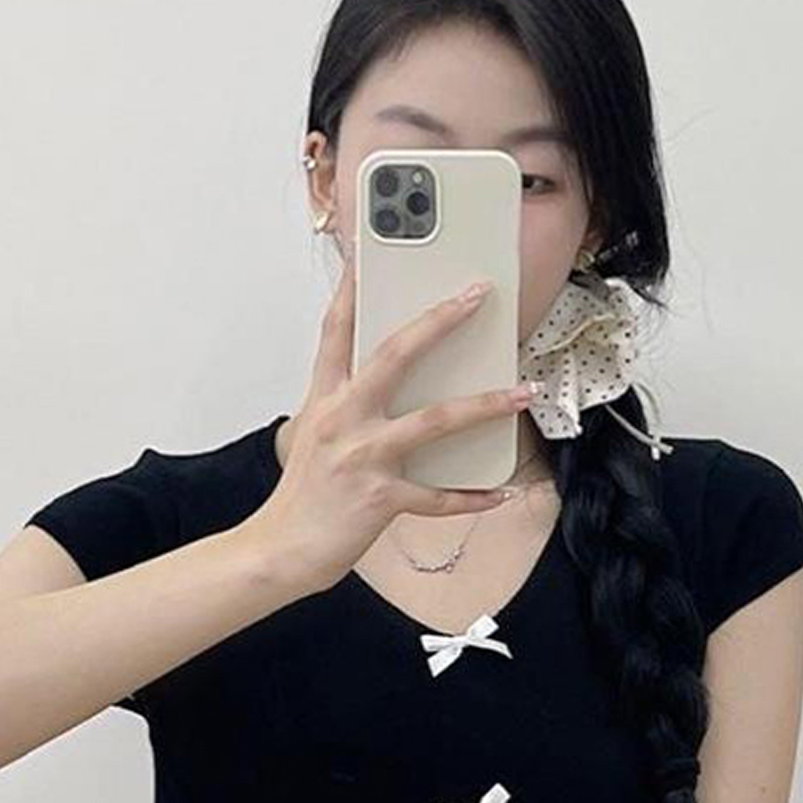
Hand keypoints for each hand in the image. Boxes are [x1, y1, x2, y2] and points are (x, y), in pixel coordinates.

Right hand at [247, 247, 537, 594]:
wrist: (279, 551)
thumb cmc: (303, 497)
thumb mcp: (315, 438)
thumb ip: (349, 408)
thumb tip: (401, 389)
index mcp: (324, 400)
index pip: (337, 331)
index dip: (353, 287)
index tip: (371, 251)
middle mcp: (342, 420)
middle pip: (395, 355)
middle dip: (439, 321)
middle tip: (476, 294)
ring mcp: (362, 458)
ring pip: (434, 421)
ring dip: (485, 404)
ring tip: (522, 392)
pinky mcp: (380, 499)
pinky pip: (439, 497)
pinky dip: (474, 496)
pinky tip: (502, 492)